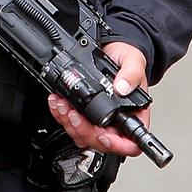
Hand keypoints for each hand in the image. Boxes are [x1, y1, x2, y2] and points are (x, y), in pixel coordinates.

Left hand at [47, 41, 149, 157]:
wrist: (111, 47)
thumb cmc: (127, 57)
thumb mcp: (133, 61)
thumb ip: (131, 74)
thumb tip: (122, 88)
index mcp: (134, 115)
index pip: (130, 143)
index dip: (117, 145)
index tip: (103, 135)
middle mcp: (117, 120)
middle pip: (101, 140)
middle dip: (84, 131)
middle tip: (73, 116)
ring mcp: (100, 117)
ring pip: (84, 134)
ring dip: (69, 123)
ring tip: (62, 106)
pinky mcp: (84, 111)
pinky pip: (72, 121)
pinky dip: (62, 114)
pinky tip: (57, 103)